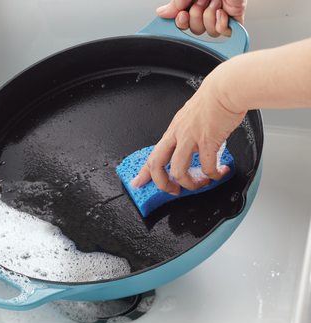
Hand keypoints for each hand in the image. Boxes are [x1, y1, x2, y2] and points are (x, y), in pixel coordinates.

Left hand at [130, 66, 246, 194]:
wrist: (226, 88)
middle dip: (163, 183)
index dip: (144, 172)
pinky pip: (207, 167)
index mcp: (173, 130)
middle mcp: (178, 135)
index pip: (153, 154)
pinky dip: (214, 175)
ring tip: (202, 182)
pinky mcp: (207, 141)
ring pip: (178, 171)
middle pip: (157, 165)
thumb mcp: (190, 115)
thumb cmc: (213, 99)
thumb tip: (190, 144)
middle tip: (174, 190)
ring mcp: (190, 138)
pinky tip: (220, 172)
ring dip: (190, 183)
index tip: (138, 182)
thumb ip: (187, 131)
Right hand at [156, 0, 246, 36]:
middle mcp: (207, 7)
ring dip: (210, 18)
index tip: (182, 15)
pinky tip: (222, 11)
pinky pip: (225, 33)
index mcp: (195, 0)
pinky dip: (221, 24)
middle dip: (197, 17)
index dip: (181, 23)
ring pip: (209, 32)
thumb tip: (161, 12)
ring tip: (215, 2)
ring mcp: (221, 13)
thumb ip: (176, 3)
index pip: (183, 21)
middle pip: (195, 30)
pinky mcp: (234, 18)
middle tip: (202, 2)